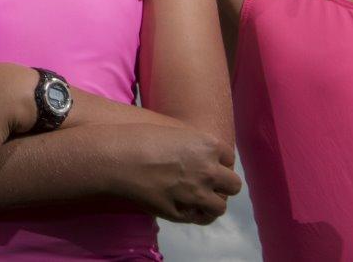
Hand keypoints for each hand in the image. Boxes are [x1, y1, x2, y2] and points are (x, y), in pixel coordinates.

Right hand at [117, 120, 240, 224]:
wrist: (118, 158)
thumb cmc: (139, 136)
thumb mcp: (174, 132)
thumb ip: (193, 146)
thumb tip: (196, 157)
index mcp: (208, 145)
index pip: (229, 159)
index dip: (220, 163)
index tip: (210, 164)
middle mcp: (209, 171)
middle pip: (233, 185)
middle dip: (223, 184)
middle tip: (208, 183)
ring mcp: (198, 194)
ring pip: (220, 207)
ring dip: (212, 202)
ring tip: (199, 199)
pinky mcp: (183, 213)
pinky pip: (199, 218)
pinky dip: (196, 214)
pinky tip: (186, 208)